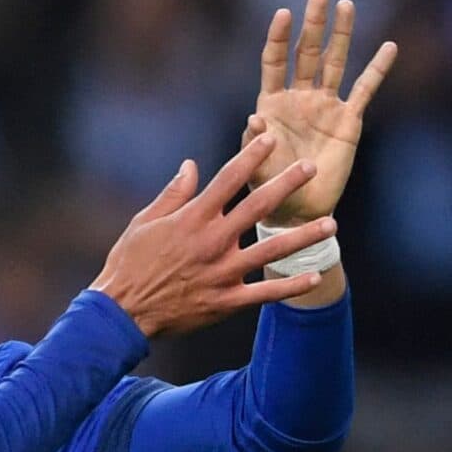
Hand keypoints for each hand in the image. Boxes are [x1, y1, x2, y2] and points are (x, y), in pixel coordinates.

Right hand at [90, 132, 337, 337]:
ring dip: (302, 237)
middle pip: (257, 207)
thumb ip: (173, 194)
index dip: (252, 156)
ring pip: (270, 251)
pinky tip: (314, 277)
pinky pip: (264, 293)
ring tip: (330, 225)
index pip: (228, 179)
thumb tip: (192, 165)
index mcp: (192, 218)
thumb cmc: (129, 264)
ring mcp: (221, 273)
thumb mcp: (144, 221)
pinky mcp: (225, 301)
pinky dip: (290, 287)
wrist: (122, 312)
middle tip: (311, 168)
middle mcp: (212, 241)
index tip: (271, 139)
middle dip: (286, 185)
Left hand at [242, 0, 397, 224]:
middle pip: (307, 54)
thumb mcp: (255, 168)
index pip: (274, 62)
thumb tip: (254, 119)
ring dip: (340, 35)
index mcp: (272, 104)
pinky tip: (388, 47)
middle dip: (313, 24)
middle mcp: (300, 98)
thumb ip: (254, 143)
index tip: (283, 14)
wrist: (298, 209)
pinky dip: (376, 69)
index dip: (278, 38)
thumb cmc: (269, 189)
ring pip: (335, 63)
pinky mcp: (348, 120)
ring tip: (346, 4)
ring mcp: (325, 106)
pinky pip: (364, 90)